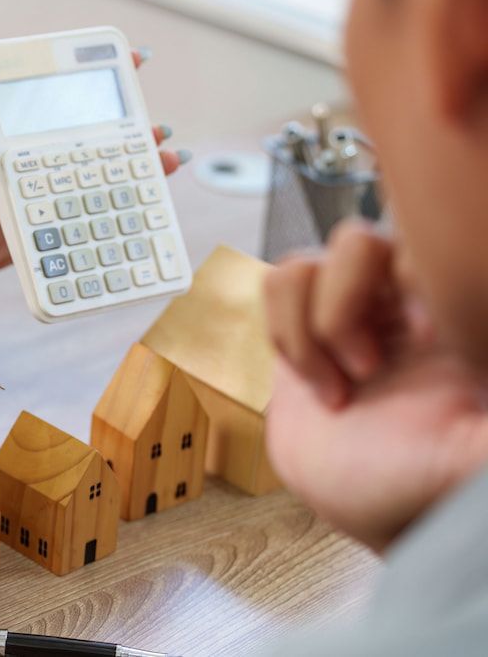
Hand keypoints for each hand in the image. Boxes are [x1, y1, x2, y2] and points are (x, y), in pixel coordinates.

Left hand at [0, 49, 190, 282]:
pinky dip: (112, 225)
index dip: (90, 84)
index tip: (130, 62)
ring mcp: (43, 206)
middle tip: (159, 130)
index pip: (53, 110)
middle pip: (89, 149)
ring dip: (133, 177)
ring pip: (95, 187)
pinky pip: (82, 230)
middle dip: (129, 136)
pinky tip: (140, 221)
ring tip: (166, 163)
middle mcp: (34, 173)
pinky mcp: (45, 239)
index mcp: (11, 148)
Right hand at [264, 220, 487, 551]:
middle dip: (344, 310)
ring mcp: (345, 309)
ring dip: (309, 332)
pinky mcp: (300, 324)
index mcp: (448, 312)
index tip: (425, 340)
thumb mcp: (469, 457)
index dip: (414, 279)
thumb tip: (479, 409)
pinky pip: (276, 286)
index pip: (424, 246)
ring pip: (306, 262)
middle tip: (366, 370)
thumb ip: (482, 434)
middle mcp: (397, 299)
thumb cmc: (421, 484)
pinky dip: (283, 335)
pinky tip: (311, 378)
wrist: (362, 503)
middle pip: (358, 240)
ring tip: (336, 384)